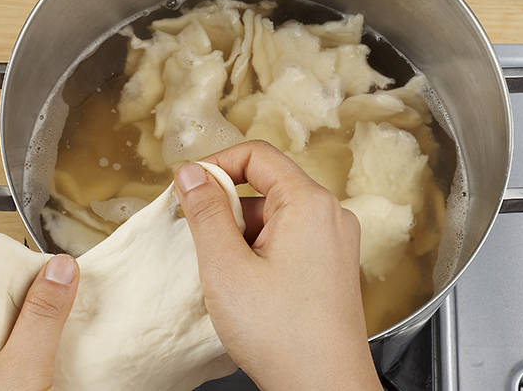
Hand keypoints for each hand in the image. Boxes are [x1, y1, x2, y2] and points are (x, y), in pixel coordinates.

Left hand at [0, 251, 78, 390]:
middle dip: (13, 283)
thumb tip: (60, 268)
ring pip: (3, 321)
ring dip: (31, 307)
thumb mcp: (19, 371)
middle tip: (39, 273)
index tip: (9, 255)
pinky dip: (39, 330)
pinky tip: (58, 326)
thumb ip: (40, 320)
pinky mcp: (3, 379)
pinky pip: (20, 342)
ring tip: (54, 295)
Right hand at [175, 140, 382, 390]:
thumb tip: (190, 173)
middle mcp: (330, 215)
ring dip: (241, 234)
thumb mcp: (226, 267)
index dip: (216, 165)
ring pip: (274, 216)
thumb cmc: (283, 335)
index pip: (257, 155)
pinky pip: (288, 239)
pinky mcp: (330, 265)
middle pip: (266, 186)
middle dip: (226, 207)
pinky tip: (246, 285)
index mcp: (309, 203)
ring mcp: (334, 241)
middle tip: (202, 241)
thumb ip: (205, 212)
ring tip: (226, 275)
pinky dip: (260, 251)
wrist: (324, 388)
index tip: (188, 188)